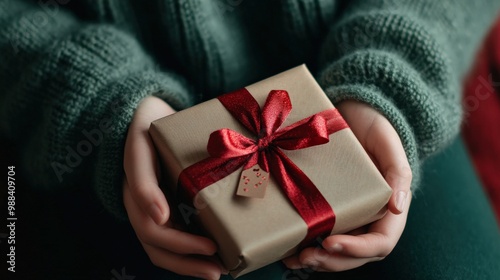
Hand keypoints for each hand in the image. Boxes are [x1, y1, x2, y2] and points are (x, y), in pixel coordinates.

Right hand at [123, 96, 224, 279]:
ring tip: (217, 271)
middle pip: (157, 246)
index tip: (209, 246)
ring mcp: (149, 207)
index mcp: (135, 188)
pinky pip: (171, 237)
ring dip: (188, 264)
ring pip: (161, 248)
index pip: (152, 229)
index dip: (179, 241)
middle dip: (187, 261)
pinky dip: (189, 252)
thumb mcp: (144, 144)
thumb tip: (160, 216)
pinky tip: (211, 255)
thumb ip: (143, 179)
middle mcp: (140, 203)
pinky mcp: (162, 207)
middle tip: (219, 269)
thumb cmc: (149, 126)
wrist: (147, 114)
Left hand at [283, 100, 411, 270]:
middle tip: (305, 258)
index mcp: (390, 208)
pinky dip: (306, 246)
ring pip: (338, 252)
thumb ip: (397, 172)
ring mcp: (350, 216)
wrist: (353, 113)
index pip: (380, 242)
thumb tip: (398, 206)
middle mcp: (370, 218)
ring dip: (317, 261)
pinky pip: (322, 235)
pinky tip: (289, 250)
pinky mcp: (330, 209)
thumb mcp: (388, 142)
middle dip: (332, 261)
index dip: (357, 249)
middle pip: (356, 255)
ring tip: (294, 260)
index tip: (330, 243)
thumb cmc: (374, 126)